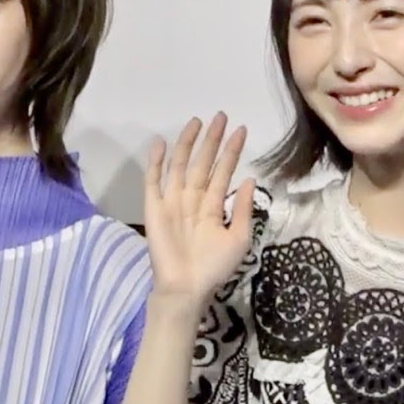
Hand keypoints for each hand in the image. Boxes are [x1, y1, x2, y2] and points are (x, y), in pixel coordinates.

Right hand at [144, 112, 254, 310]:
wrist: (186, 288)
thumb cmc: (214, 268)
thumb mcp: (238, 238)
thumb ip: (241, 208)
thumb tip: (249, 179)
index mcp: (212, 206)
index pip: (222, 172)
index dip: (231, 152)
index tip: (241, 130)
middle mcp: (192, 199)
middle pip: (202, 162)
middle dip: (211, 140)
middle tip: (220, 116)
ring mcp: (172, 201)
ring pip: (179, 165)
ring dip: (187, 144)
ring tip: (197, 122)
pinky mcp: (154, 207)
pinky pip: (154, 180)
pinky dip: (156, 162)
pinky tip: (160, 142)